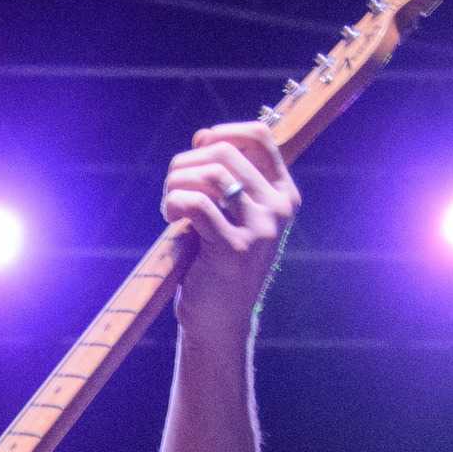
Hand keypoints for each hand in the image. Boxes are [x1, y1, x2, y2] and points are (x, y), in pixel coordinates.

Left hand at [162, 122, 300, 337]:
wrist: (220, 320)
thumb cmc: (219, 263)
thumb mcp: (233, 215)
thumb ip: (227, 178)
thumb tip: (204, 135)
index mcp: (284, 194)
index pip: (260, 136)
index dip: (222, 131)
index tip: (197, 147)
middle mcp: (278, 208)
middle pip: (225, 152)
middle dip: (186, 163)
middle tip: (172, 188)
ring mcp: (260, 228)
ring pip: (210, 174)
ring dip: (176, 182)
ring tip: (168, 205)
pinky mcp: (233, 248)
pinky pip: (195, 203)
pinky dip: (173, 202)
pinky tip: (170, 218)